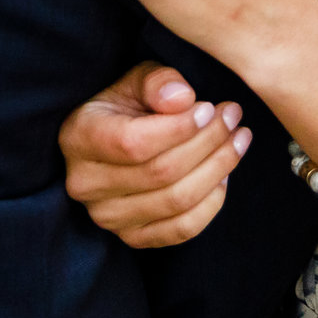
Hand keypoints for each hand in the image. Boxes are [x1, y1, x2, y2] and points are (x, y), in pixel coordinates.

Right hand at [60, 62, 251, 247]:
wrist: (113, 141)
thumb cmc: (125, 105)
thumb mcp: (135, 80)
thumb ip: (157, 82)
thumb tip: (183, 99)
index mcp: (78, 137)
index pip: (133, 143)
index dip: (179, 128)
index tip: (210, 109)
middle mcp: (86, 184)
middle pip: (161, 173)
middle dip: (208, 143)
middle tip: (233, 117)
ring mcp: (108, 216)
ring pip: (176, 201)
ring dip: (218, 169)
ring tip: (239, 139)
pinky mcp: (133, 237)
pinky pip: (182, 229)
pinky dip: (211, 204)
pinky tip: (224, 175)